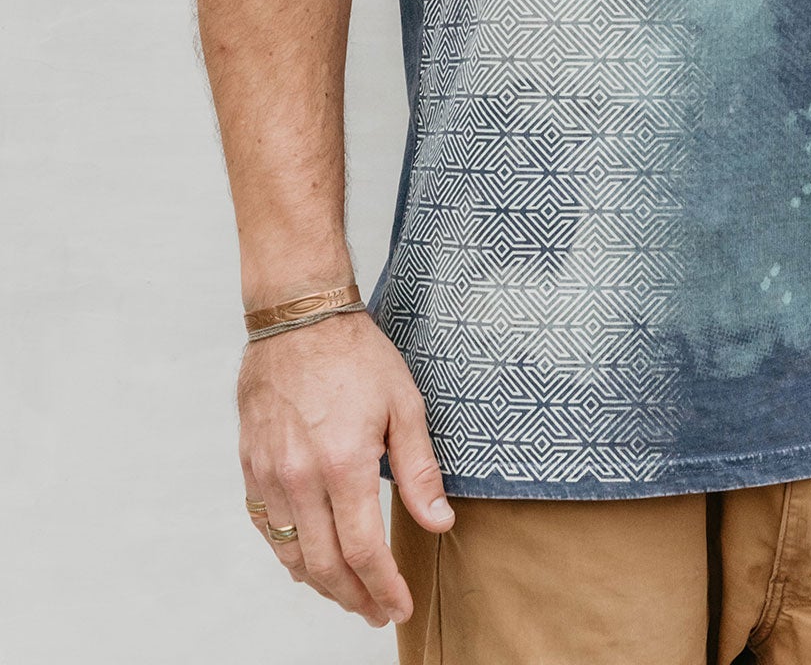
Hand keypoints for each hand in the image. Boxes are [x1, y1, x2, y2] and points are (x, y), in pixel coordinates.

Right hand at [238, 308, 456, 626]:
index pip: (364, 551)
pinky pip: (267, 528)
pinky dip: (288, 554)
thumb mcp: (404, 403)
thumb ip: (419, 470)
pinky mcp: (251, 465)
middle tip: (376, 613)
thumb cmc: (356, 354)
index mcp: (344, 464)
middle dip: (355, 598)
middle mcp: (301, 478)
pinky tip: (308, 561)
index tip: (399, 607)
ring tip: (349, 594)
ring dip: (322, 584)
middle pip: (326, 565)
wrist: (298, 316)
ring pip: (292, 554)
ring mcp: (271, 474)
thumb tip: (440, 522)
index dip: (384, 588)